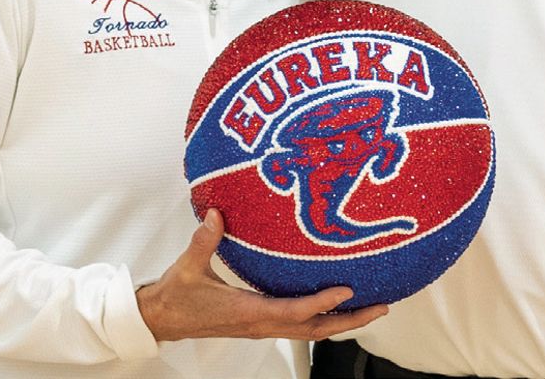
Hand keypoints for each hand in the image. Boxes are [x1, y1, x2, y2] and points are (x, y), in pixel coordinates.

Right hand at [135, 210, 387, 341]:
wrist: (163, 318)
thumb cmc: (176, 294)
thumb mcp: (187, 266)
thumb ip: (203, 240)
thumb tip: (216, 214)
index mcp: (247, 312)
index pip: (292, 311)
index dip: (321, 303)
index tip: (347, 290)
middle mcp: (260, 324)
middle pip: (314, 329)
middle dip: (349, 320)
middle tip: (381, 307)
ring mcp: (262, 326)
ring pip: (310, 331)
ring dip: (341, 321)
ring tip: (371, 308)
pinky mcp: (260, 323)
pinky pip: (300, 325)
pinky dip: (323, 318)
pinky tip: (337, 306)